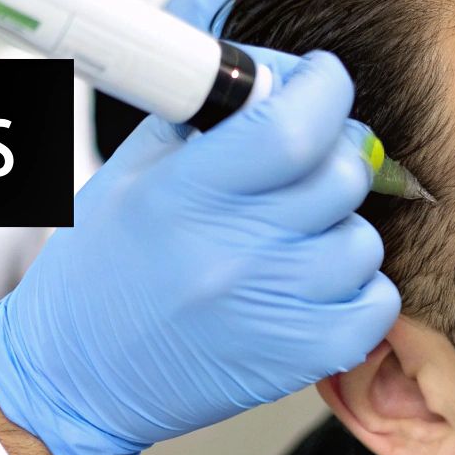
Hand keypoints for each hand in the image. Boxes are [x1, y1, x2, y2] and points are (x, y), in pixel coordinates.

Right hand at [0, 48, 400, 454]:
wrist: (78, 376)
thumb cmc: (100, 270)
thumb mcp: (133, 172)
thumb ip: (208, 117)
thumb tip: (279, 77)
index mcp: (186, 194)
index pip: (293, 125)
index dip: (323, 87)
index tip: (320, 80)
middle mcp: (234, 252)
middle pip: (340, 173)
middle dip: (332, 150)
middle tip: (301, 160)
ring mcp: (272, 309)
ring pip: (363, 238)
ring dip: (339, 225)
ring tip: (293, 233)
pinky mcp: (299, 358)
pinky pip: (376, 303)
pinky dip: (357, 286)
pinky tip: (314, 280)